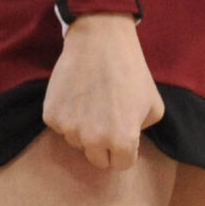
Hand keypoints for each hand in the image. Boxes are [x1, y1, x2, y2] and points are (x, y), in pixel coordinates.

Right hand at [43, 13, 165, 169]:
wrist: (100, 40)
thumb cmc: (131, 71)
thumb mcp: (153, 106)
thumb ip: (143, 132)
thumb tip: (129, 141)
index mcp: (122, 141)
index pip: (121, 164)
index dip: (124, 148)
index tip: (123, 131)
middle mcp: (94, 140)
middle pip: (97, 159)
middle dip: (103, 144)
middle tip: (106, 118)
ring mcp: (69, 127)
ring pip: (76, 142)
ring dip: (83, 129)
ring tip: (91, 102)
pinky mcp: (51, 115)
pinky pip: (59, 127)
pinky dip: (66, 116)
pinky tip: (75, 95)